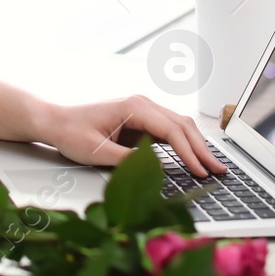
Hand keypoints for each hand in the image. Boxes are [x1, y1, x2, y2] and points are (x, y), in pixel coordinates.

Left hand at [42, 94, 227, 178]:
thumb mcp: (95, 151)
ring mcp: (143, 110)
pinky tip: (194, 159)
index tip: (200, 171)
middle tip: (219, 171)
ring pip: (180, 125)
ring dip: (197, 146)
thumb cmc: (71, 132)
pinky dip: (185, 144)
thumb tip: (155, 168)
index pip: (171, 130)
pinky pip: (170, 130)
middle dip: (202, 149)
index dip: (189, 152)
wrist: (56, 121)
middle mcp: (142, 104)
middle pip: (183, 125)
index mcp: (134, 107)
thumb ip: (126, 160)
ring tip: (212, 167)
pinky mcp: (141, 120)